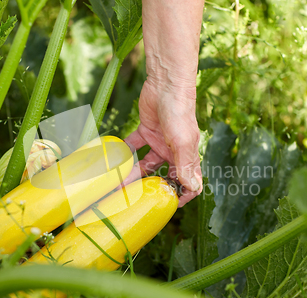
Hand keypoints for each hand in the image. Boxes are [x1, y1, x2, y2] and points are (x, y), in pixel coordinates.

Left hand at [125, 79, 201, 206]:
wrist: (166, 83)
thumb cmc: (180, 112)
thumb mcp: (183, 141)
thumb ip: (185, 165)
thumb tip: (191, 187)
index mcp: (187, 156)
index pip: (189, 183)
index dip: (182, 195)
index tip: (168, 205)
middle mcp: (174, 152)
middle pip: (164, 176)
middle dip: (151, 188)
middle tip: (136, 198)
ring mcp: (159, 142)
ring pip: (146, 164)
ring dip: (134, 174)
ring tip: (120, 184)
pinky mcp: (145, 131)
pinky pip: (134, 146)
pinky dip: (125, 152)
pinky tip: (114, 160)